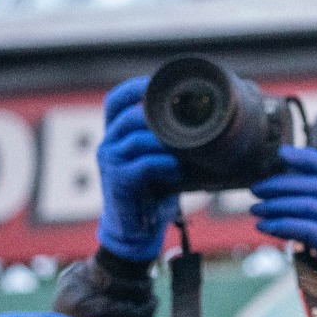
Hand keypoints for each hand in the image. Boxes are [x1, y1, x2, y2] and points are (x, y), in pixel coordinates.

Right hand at [96, 76, 181, 261]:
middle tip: (188, 119)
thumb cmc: (154, 192)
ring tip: (187, 148)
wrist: (136, 230)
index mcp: (117, 134)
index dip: (138, 87)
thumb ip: (171, 138)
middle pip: (130, 115)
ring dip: (167, 141)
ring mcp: (110, 163)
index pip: (117, 99)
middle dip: (160, 114)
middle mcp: (109, 144)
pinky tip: (177, 169)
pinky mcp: (118, 184)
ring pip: (137, 138)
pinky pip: (142, 165)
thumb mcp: (162, 159)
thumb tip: (208, 118)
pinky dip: (163, 164)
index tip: (164, 86)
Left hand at [249, 145, 316, 263]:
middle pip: (314, 185)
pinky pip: (303, 228)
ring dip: (275, 206)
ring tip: (255, 210)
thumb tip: (286, 188)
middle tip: (256, 189)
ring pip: (306, 205)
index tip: (282, 154)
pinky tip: (263, 227)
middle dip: (280, 184)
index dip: (307, 158)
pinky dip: (279, 226)